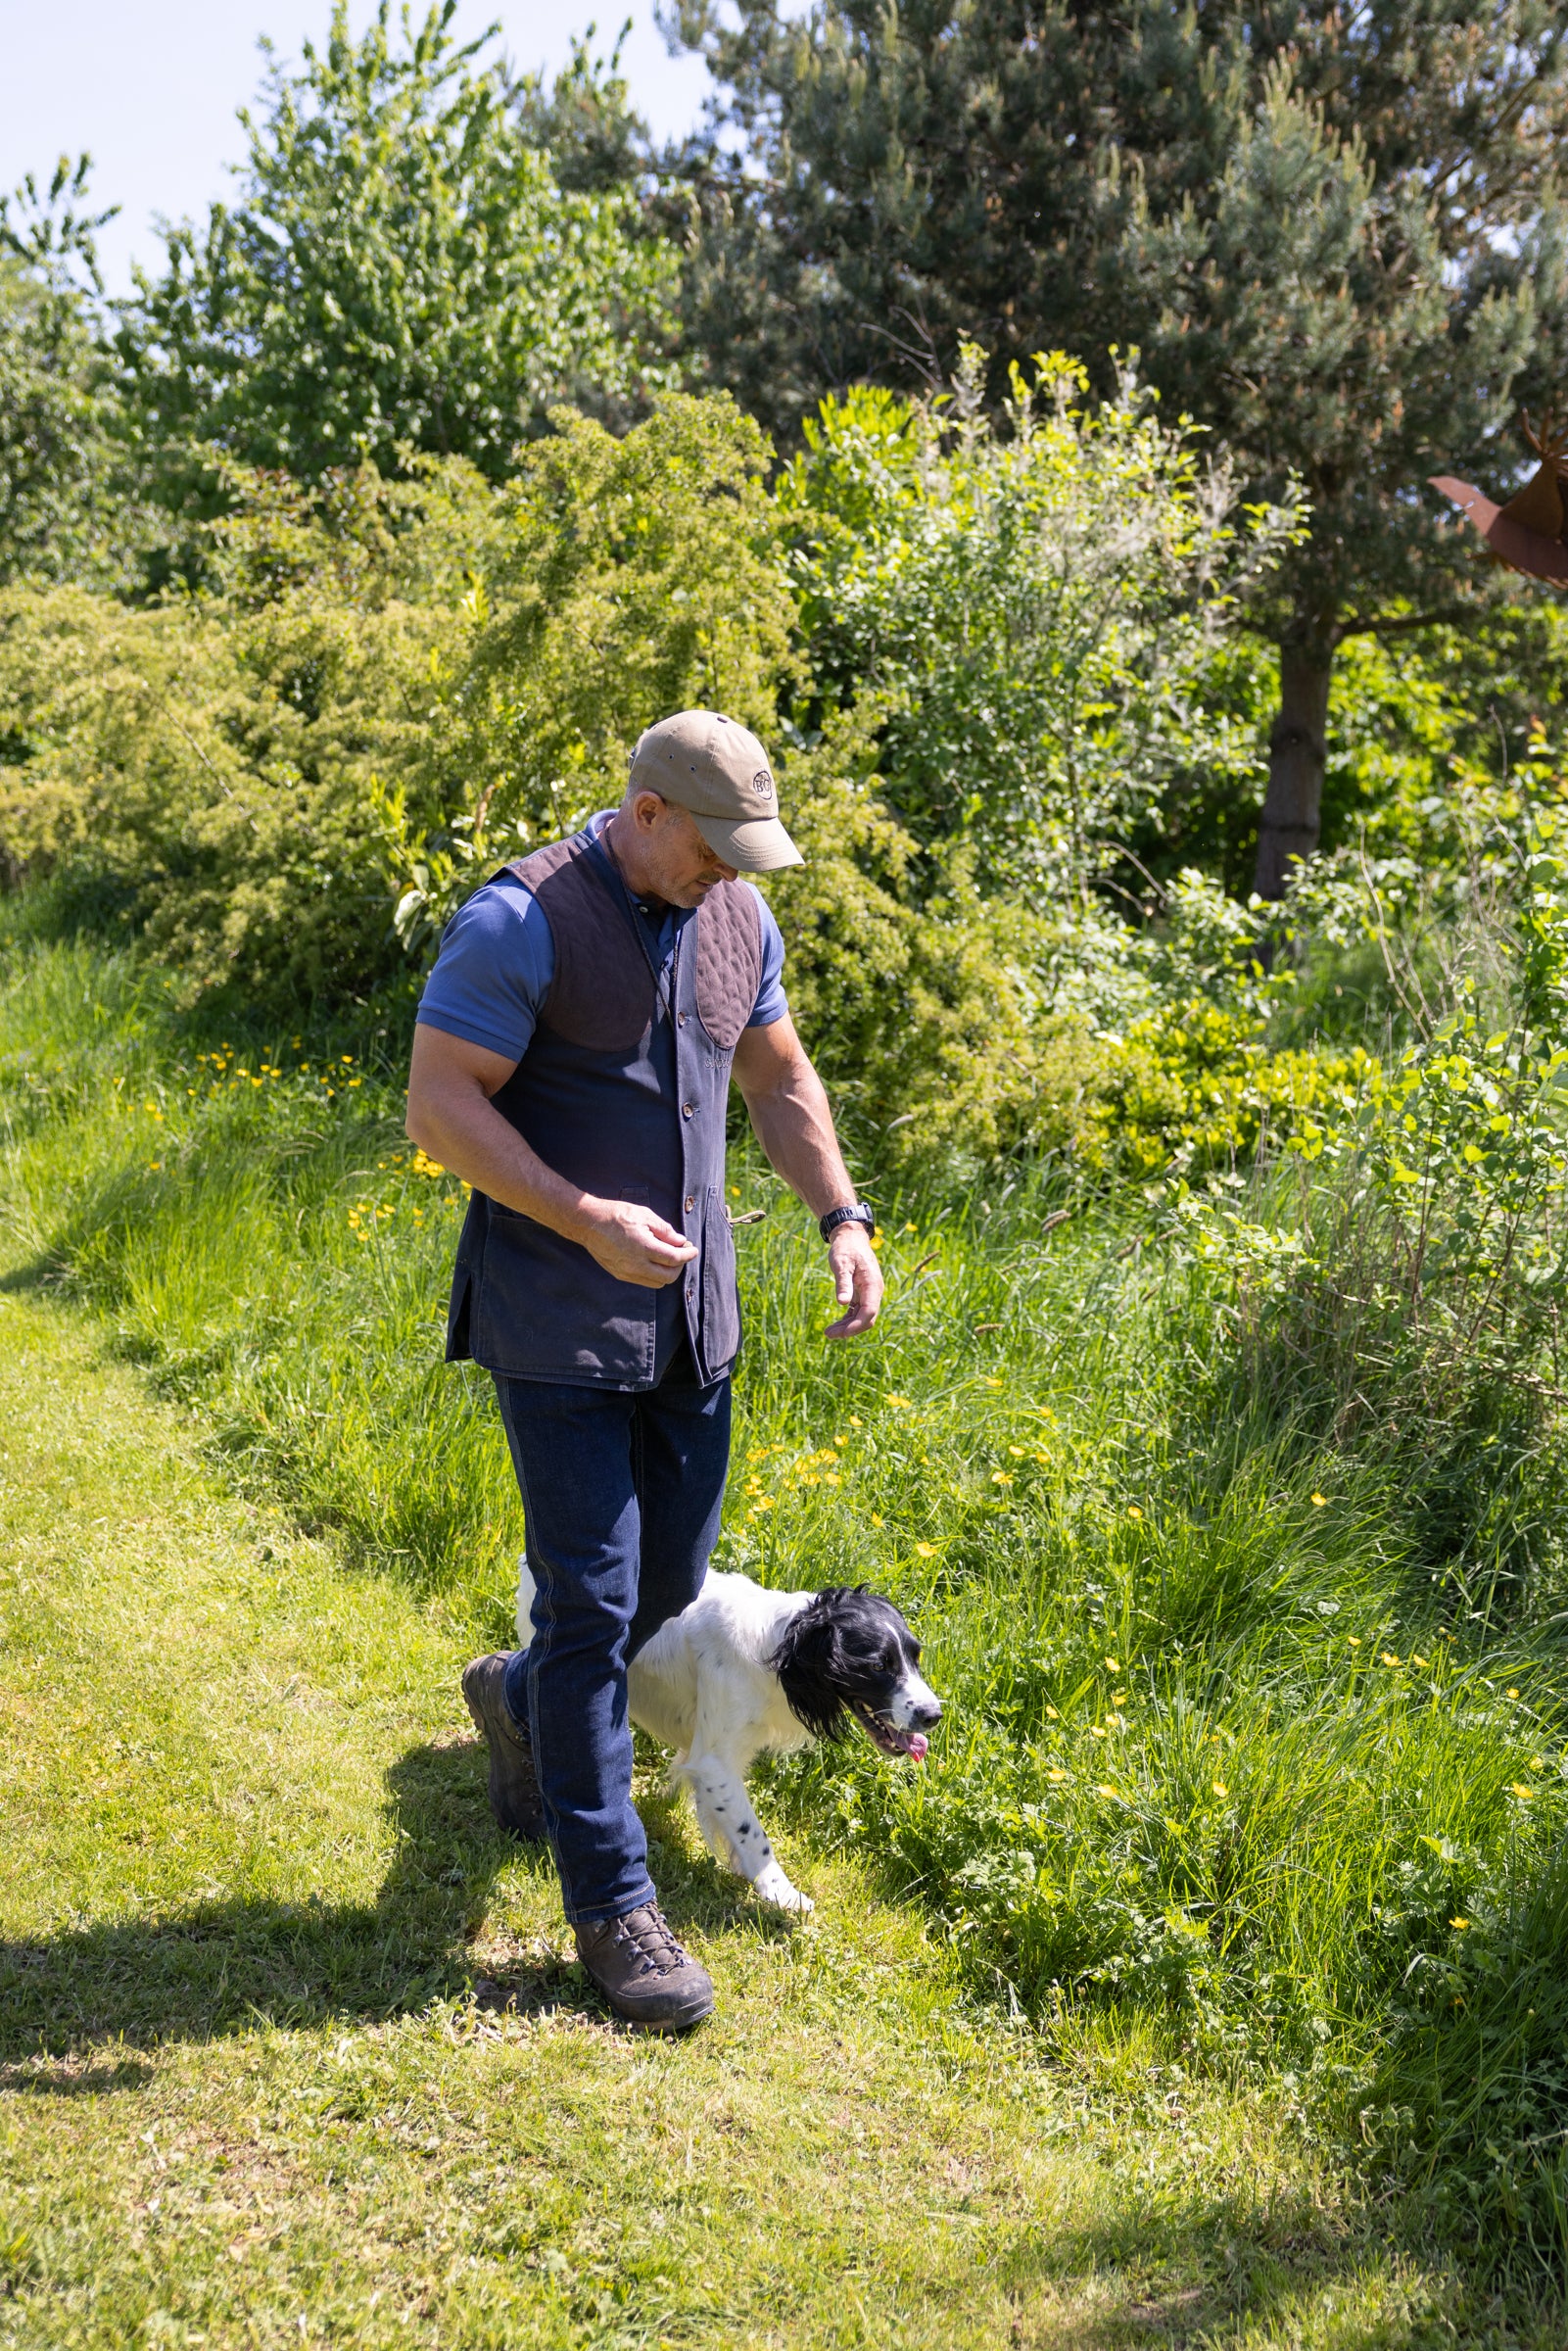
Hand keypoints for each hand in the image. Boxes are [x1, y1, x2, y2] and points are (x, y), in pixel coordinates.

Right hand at [577, 1199, 696, 1288]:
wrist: (587, 1223)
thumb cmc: (616, 1215)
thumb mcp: (644, 1214)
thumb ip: (664, 1230)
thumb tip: (679, 1241)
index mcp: (643, 1247)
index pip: (674, 1259)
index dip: (687, 1255)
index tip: (693, 1249)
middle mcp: (635, 1264)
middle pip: (668, 1276)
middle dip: (680, 1266)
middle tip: (682, 1252)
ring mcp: (626, 1272)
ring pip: (657, 1283)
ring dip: (667, 1272)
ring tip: (668, 1256)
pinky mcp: (619, 1275)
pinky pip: (643, 1281)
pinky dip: (654, 1274)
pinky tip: (653, 1260)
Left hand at [826, 1225, 882, 1338]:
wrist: (851, 1237)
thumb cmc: (846, 1248)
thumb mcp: (841, 1264)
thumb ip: (843, 1283)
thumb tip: (842, 1303)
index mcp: (872, 1284)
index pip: (869, 1312)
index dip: (856, 1325)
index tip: (840, 1333)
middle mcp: (874, 1291)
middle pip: (867, 1319)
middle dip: (850, 1330)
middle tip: (828, 1334)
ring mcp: (870, 1293)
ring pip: (862, 1317)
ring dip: (847, 1327)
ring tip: (828, 1332)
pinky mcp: (863, 1294)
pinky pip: (858, 1312)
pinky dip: (848, 1320)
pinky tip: (835, 1325)